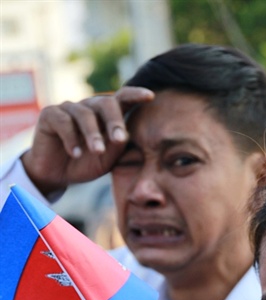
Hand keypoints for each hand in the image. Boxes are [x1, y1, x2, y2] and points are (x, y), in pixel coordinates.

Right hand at [21, 86, 153, 195]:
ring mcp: (69, 108)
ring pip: (84, 114)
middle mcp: (89, 107)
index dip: (136, 95)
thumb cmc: (86, 164)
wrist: (57, 175)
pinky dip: (71, 138)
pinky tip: (75, 153)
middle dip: (114, 121)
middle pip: (105, 103)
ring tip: (97, 151)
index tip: (150, 96)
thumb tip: (127, 135)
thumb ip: (118, 147)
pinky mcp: (50, 114)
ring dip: (92, 134)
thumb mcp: (107, 159)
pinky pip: (63, 121)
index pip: (123, 99)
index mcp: (106, 115)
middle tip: (119, 139)